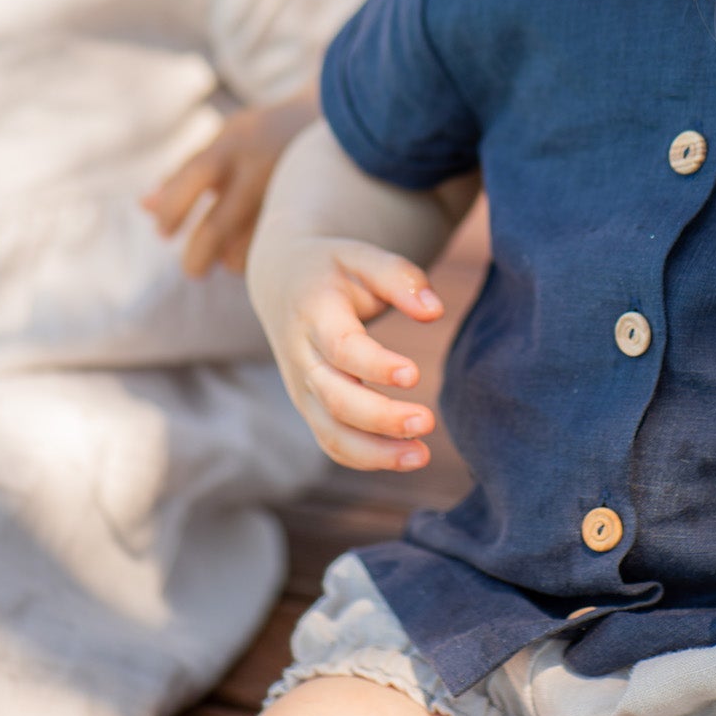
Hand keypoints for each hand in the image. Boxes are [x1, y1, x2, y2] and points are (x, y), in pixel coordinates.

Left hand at [144, 94, 318, 275]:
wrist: (335, 122)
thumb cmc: (263, 135)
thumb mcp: (225, 139)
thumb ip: (185, 171)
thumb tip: (145, 208)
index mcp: (234, 143)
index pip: (191, 179)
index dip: (171, 210)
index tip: (165, 233)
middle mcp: (259, 169)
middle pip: (216, 229)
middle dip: (196, 258)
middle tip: (192, 269)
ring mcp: (286, 195)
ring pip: (245, 250)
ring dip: (227, 261)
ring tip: (223, 258)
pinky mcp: (308, 215)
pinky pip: (272, 255)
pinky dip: (256, 260)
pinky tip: (251, 254)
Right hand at [256, 237, 445, 470]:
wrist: (281, 283)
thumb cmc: (333, 270)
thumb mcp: (362, 256)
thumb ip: (400, 278)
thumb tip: (434, 311)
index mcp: (314, 314)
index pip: (342, 348)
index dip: (375, 365)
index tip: (414, 374)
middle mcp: (303, 358)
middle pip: (336, 400)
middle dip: (382, 418)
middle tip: (427, 421)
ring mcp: (303, 389)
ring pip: (332, 433)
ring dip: (376, 452)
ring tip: (422, 455)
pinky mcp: (311, 408)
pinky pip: (333, 444)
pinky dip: (367, 458)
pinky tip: (406, 457)